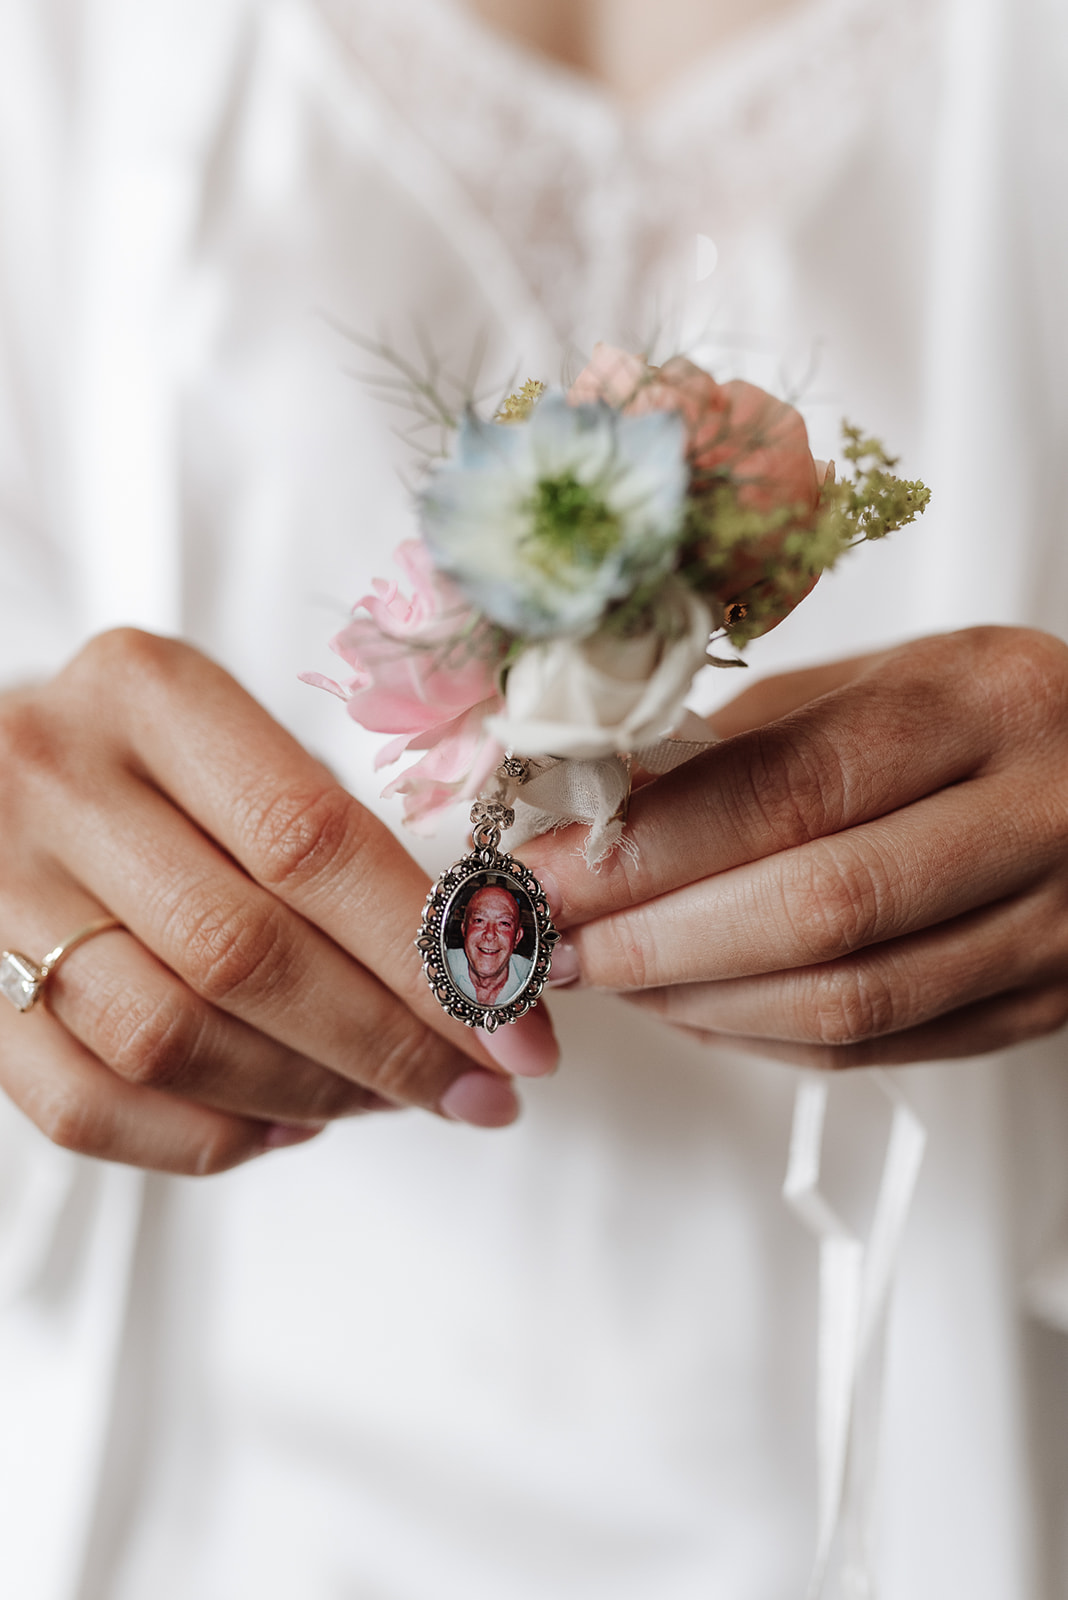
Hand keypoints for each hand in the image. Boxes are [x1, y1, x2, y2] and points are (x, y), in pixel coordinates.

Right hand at [0, 631, 556, 1172]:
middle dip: (389, 1043)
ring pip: (169, 1040)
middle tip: (479, 1088)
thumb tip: (468, 966)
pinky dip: (205, 1139)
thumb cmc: (138, 751)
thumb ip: (324, 827)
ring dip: (310, 1094)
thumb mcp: (229, 733)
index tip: (518, 1025)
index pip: (311, 840)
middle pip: (245, 952)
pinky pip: (83, 1107)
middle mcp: (58, 782)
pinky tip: (288, 1126)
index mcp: (146, 692)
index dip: (426, 950)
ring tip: (395, 1101)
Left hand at [525, 627, 1067, 1068]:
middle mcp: (1037, 818)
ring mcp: (1053, 928)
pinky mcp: (1040, 1007)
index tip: (541, 870)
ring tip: (606, 973)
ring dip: (697, 1002)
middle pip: (815, 910)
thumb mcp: (878, 679)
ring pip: (847, 1002)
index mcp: (985, 703)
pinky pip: (876, 1049)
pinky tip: (690, 1006)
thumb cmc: (987, 712)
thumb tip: (596, 813)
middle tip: (553, 940)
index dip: (647, 845)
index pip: (788, 788)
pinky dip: (760, 1038)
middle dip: (654, 938)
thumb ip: (748, 744)